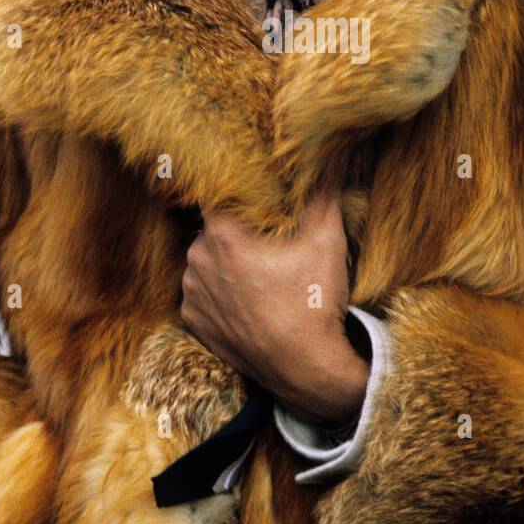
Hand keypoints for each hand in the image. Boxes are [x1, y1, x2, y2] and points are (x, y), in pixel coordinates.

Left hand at [180, 192, 368, 425]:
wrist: (303, 370)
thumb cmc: (313, 301)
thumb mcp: (327, 238)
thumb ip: (323, 189)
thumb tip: (331, 154)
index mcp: (221, 232)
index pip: (220, 191)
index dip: (240, 188)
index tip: (259, 193)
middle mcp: (197, 257)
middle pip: (216, 226)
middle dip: (239, 227)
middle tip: (270, 237)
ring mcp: (192, 291)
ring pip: (208, 259)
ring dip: (228, 260)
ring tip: (263, 273)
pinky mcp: (193, 320)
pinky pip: (205, 292)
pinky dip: (222, 292)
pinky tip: (251, 298)